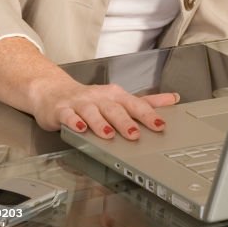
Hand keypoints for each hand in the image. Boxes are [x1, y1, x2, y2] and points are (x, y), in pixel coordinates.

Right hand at [27, 71, 179, 138]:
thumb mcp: (119, 99)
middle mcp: (100, 98)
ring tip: (109, 134)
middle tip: (135, 134)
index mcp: (115, 96)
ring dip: (100, 123)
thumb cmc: (91, 99)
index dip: (148, 115)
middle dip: (125, 121)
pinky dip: (74, 122)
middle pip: (114, 108)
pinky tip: (80, 129)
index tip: (160, 125)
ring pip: (92, 112)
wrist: (55, 92)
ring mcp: (81, 104)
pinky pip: (69, 116)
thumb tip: (173, 99)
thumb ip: (145, 102)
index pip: (135, 104)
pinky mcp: (62, 111)